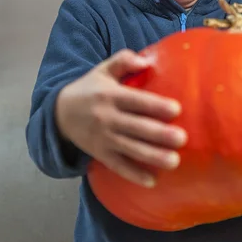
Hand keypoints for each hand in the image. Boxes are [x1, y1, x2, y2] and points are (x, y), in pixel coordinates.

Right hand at [55, 49, 186, 187]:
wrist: (59, 113)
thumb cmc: (89, 89)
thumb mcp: (102, 69)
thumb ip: (124, 60)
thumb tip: (146, 61)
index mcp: (110, 95)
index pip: (135, 101)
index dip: (155, 105)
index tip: (176, 109)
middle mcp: (107, 117)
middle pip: (136, 127)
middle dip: (159, 134)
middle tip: (182, 138)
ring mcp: (103, 138)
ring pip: (131, 149)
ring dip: (152, 156)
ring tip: (174, 161)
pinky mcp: (100, 154)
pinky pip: (118, 166)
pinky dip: (133, 174)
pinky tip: (152, 181)